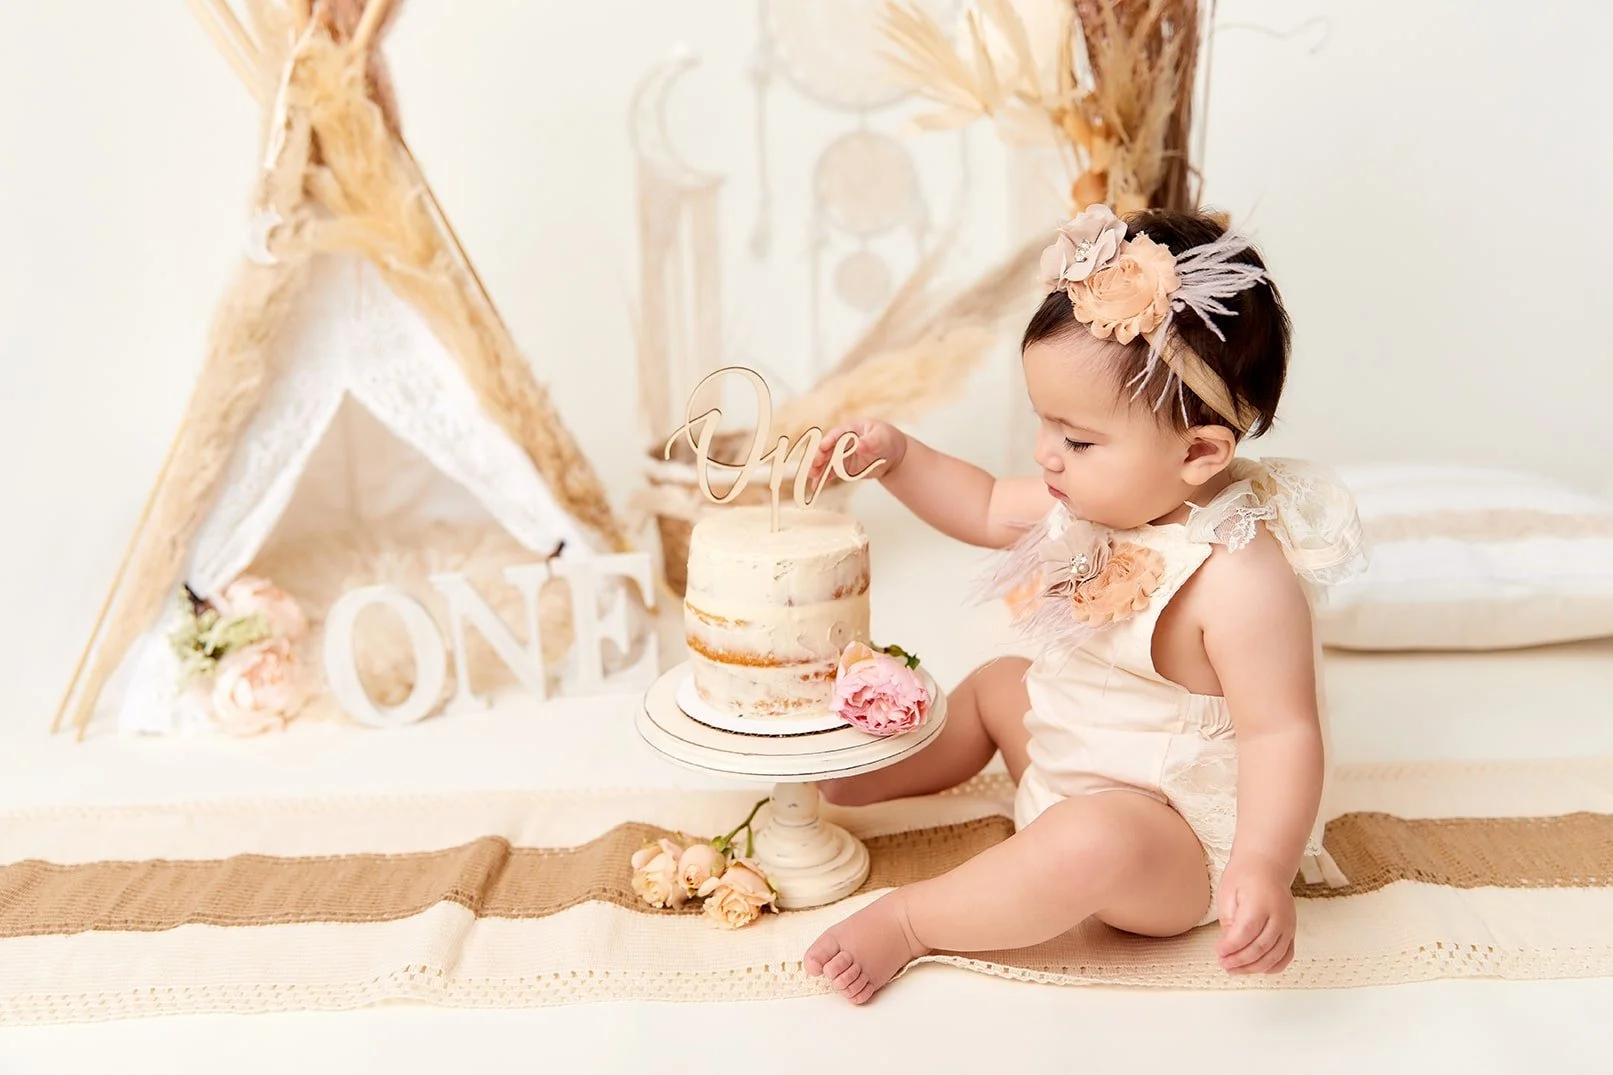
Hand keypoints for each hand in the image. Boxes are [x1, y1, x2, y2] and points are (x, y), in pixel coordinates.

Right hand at [809, 419, 907, 486]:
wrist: (892, 454)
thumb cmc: (886, 439)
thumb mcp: (881, 438)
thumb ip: (870, 442)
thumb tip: (859, 445)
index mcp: (850, 430)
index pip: (836, 434)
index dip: (829, 440)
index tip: (823, 447)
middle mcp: (841, 442)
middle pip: (827, 448)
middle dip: (819, 455)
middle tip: (815, 464)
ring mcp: (840, 455)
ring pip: (825, 461)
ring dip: (818, 468)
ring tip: (812, 476)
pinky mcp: (842, 468)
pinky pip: (830, 473)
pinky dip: (823, 479)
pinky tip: (815, 486)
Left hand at [1214, 857, 1296, 974]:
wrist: (1267, 865)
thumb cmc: (1244, 876)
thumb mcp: (1228, 892)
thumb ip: (1229, 920)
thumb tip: (1229, 946)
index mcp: (1260, 903)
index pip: (1246, 933)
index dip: (1231, 947)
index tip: (1218, 952)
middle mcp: (1279, 916)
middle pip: (1260, 948)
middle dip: (1239, 961)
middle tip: (1223, 963)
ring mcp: (1288, 925)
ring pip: (1274, 956)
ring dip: (1253, 968)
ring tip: (1234, 969)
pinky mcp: (1292, 931)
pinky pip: (1286, 955)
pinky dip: (1272, 966)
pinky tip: (1257, 968)